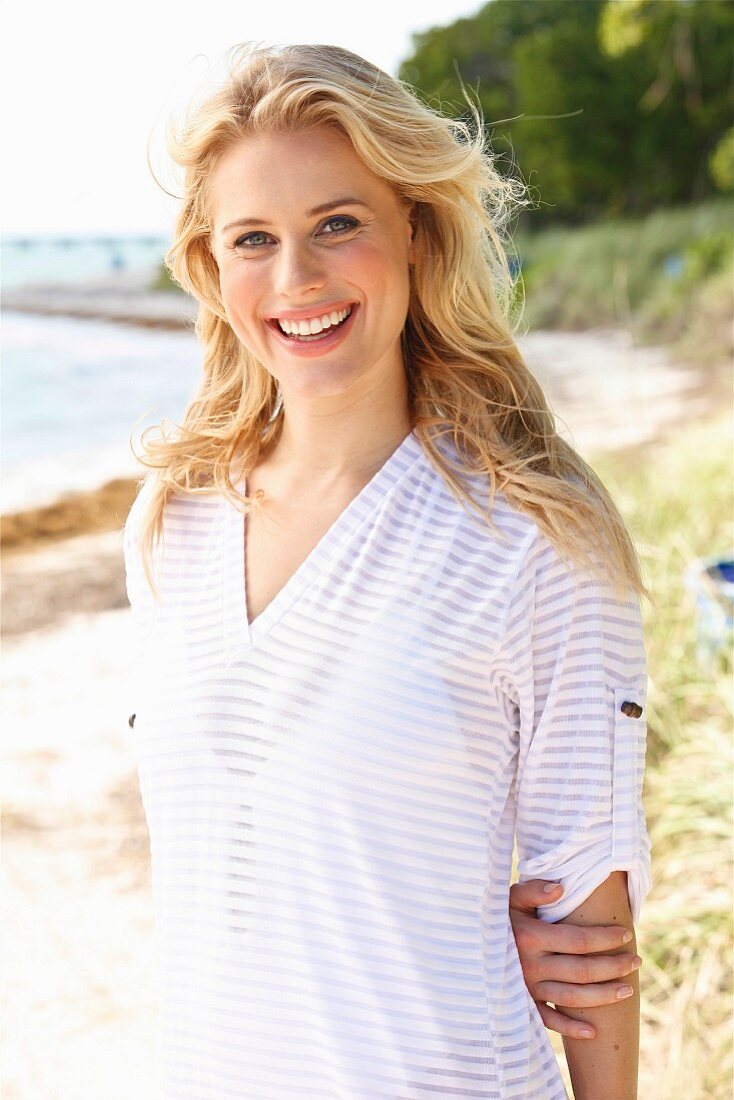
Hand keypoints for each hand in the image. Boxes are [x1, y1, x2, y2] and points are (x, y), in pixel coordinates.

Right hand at [509, 879, 642, 1039]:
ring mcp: (526, 987)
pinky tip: (593, 1032)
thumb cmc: (495, 916)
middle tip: (636, 961)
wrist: (467, 944)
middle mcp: (530, 965)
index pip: (578, 940)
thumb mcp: (509, 898)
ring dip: (603, 996)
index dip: (605, 938)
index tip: (625, 935)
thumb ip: (535, 890)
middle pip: (582, 970)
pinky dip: (570, 1029)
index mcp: (531, 937)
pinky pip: (548, 1021)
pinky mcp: (521, 1004)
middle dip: (614, 967)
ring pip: (573, 997)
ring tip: (628, 990)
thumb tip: (561, 886)